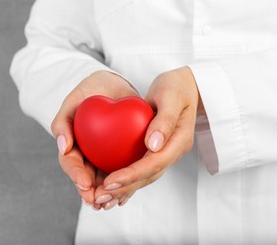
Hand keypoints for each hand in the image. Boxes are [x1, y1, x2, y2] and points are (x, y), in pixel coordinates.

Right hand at [51, 70, 138, 208]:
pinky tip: (127, 195)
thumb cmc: (89, 91)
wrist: (112, 86)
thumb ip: (62, 122)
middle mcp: (86, 155)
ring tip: (112, 203)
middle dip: (91, 192)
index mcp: (72, 145)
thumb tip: (62, 147)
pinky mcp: (120, 156)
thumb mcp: (73, 101)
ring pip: (104, 180)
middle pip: (86, 178)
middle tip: (98, 202)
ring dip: (107, 194)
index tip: (85, 184)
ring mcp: (103, 157)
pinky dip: (123, 185)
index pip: (71, 163)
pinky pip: (122, 172)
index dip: (76, 175)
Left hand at [94, 66, 200, 208]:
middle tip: (100, 196)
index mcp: (179, 141)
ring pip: (145, 177)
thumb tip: (153, 145)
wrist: (185, 87)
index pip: (154, 163)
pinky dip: (127, 180)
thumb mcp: (171, 96)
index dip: (132, 174)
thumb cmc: (176, 87)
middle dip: (124, 188)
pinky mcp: (156, 151)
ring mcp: (165, 153)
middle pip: (148, 176)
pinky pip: (141, 169)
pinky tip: (110, 187)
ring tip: (101, 197)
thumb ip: (165, 120)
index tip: (109, 181)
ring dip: (124, 189)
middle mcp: (173, 151)